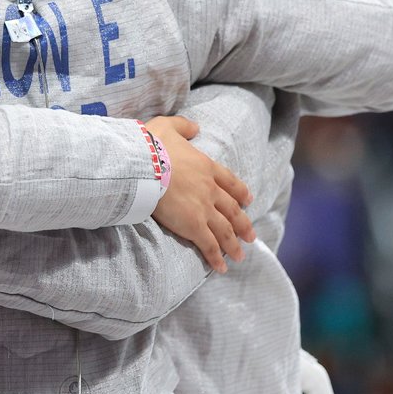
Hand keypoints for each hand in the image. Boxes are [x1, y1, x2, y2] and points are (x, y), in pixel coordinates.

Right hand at [145, 115, 254, 271]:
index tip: (248, 201)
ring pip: (225, 229)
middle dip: (242, 224)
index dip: (240, 192)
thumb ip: (183, 126)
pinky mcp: (192, 225)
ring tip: (240, 255)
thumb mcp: (167, 126)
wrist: (142, 163)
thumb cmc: (150, 144)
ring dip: (233, 244)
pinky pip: (208, 244)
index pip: (229, 181)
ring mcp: (203, 208)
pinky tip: (222, 267)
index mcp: (205, 166)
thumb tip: (195, 127)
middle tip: (250, 235)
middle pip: (232, 209)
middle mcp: (209, 189)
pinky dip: (216, 256)